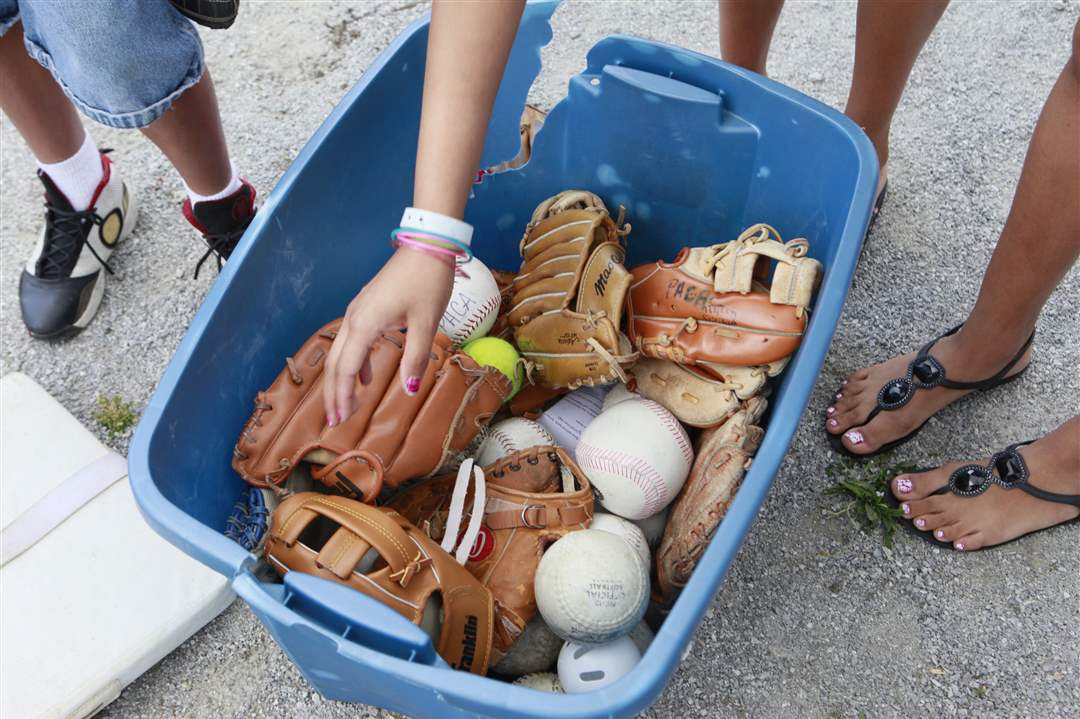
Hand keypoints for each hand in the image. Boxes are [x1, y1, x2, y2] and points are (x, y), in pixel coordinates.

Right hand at [323, 247, 453, 424]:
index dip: (341, 396)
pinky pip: (353, 340)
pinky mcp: (366, 307)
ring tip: (347, 406)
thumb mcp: (427, 324)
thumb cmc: (428, 283)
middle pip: (336, 363)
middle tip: (335, 422)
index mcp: (365, 324)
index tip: (339, 421)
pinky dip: (355, 363)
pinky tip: (367, 378)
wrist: (427, 246)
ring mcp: (358, 311)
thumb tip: (408, 389)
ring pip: (342, 352)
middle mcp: (354, 318)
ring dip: (342, 380)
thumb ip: (416, 358)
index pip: (346, 369)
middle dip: (334, 393)